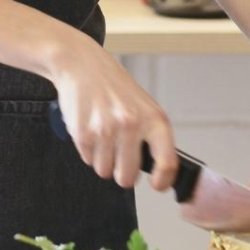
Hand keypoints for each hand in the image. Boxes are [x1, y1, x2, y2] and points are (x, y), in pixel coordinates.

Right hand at [48, 35, 178, 194]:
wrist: (81, 64)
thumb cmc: (114, 86)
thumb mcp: (144, 106)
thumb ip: (151, 136)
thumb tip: (157, 171)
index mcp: (154, 119)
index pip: (167, 163)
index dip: (162, 181)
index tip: (157, 184)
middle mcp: (132, 125)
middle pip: (127, 177)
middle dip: (122, 173)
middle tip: (119, 157)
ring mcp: (106, 130)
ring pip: (105, 171)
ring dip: (102, 159)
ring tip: (103, 136)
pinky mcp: (83, 133)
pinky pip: (88, 160)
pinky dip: (88, 150)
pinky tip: (90, 128)